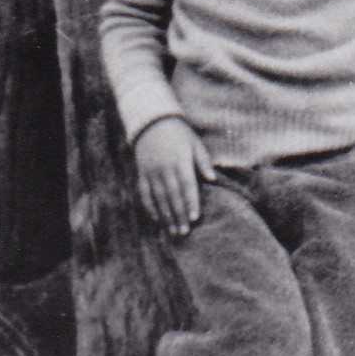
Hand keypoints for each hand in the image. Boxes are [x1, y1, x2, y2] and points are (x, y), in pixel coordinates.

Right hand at [134, 116, 215, 238]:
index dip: (191, 203)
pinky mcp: (142, 174)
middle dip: (179, 215)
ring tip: (173, 231)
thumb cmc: (179, 133)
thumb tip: (212, 179)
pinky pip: (145, 194)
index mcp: (180, 161)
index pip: (187, 186)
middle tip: (184, 232)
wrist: (152, 122)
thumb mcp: (194, 143)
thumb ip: (202, 161)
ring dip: (166, 216)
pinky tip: (157, 220)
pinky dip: (150, 208)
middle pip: (173, 196)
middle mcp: (164, 169)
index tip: (195, 218)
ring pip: (159, 198)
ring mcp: (151, 172)